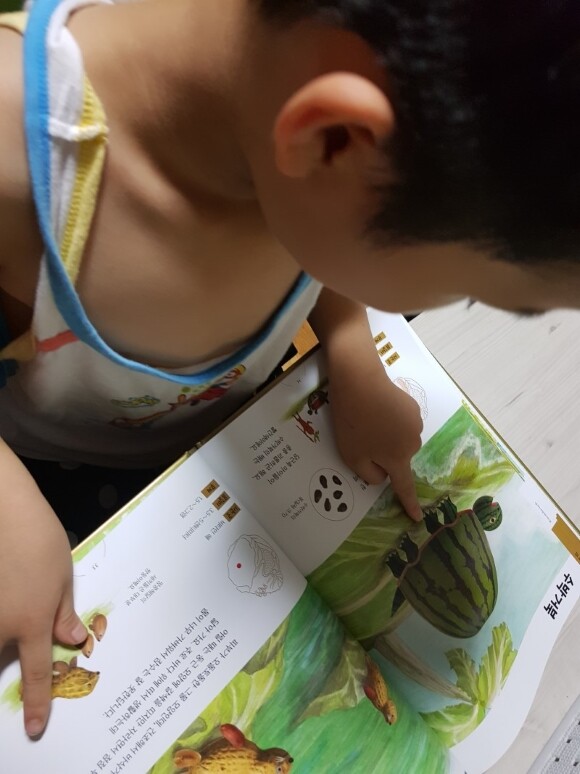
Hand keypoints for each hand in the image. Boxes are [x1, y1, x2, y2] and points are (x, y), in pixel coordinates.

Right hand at [0, 451, 86, 736]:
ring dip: (1, 643)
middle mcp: (0, 626)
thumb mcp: (63, 576)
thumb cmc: (40, 539)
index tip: (36, 728)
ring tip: (14, 606)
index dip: (38, 703)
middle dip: (8, 666)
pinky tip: (6, 596)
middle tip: (23, 640)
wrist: (4, 510)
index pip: (38, 673)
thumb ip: (64, 613)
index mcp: (33, 622)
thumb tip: (74, 642)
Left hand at [309, 289, 422, 519]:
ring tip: (366, 418)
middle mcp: (412, 442)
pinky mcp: (412, 405)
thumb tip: (383, 477)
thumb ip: (369, 474)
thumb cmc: (353, 421)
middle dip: (383, 453)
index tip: (417, 517)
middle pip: (397, 457)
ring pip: (399, 438)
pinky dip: (389, 419)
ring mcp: (415, 421)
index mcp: (397, 459)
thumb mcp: (352, 456)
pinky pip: (400, 421)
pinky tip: (374, 406)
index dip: (410, 503)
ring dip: (386, 434)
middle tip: (360, 436)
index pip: (404, 486)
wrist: (360, 378)